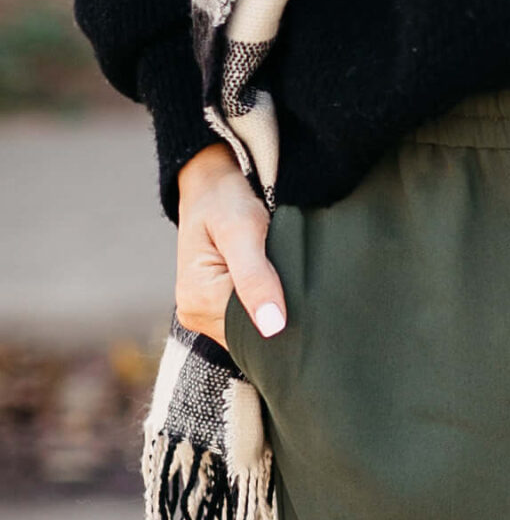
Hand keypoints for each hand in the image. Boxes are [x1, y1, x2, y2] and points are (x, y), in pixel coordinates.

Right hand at [175, 143, 285, 348]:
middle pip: (250, 335)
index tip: (304, 292)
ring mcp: (202, 313)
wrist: (210, 184)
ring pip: (251, 330)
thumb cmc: (225, 200)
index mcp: (198, 301)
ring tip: (286, 279)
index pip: (252, 331)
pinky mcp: (213, 307)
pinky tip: (277, 287)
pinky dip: (266, 305)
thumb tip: (272, 327)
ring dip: (274, 310)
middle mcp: (195, 314)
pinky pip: (246, 320)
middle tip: (300, 283)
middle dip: (279, 316)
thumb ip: (256, 278)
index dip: (282, 318)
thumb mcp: (242, 230)